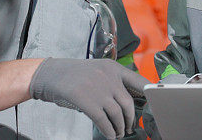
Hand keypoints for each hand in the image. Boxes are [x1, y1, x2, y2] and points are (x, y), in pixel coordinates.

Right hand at [29, 58, 149, 138]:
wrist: (50, 74)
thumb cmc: (75, 75)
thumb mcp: (97, 70)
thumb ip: (113, 81)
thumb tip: (129, 102)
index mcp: (113, 67)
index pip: (139, 81)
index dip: (148, 96)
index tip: (151, 107)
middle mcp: (108, 76)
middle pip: (128, 103)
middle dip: (131, 119)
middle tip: (129, 128)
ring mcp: (98, 89)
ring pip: (117, 114)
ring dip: (120, 128)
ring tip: (118, 133)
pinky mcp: (86, 101)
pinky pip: (103, 120)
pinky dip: (108, 131)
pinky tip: (109, 135)